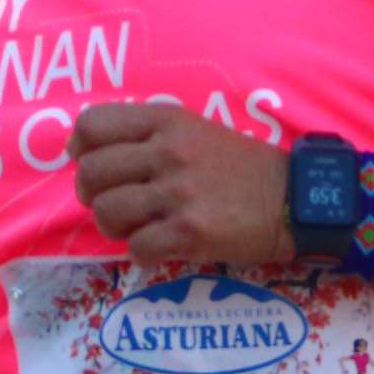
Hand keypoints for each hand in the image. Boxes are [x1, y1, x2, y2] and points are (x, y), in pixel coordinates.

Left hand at [69, 103, 290, 270]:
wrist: (293, 198)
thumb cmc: (240, 165)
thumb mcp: (194, 129)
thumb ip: (148, 135)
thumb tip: (91, 154)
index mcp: (165, 121)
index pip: (91, 125)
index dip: (80, 148)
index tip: (91, 162)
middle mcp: (167, 152)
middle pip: (91, 173)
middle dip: (91, 195)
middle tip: (113, 202)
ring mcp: (178, 193)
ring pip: (106, 213)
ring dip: (115, 227)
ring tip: (138, 226)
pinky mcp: (190, 232)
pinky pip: (137, 247)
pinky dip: (143, 252)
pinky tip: (160, 246)